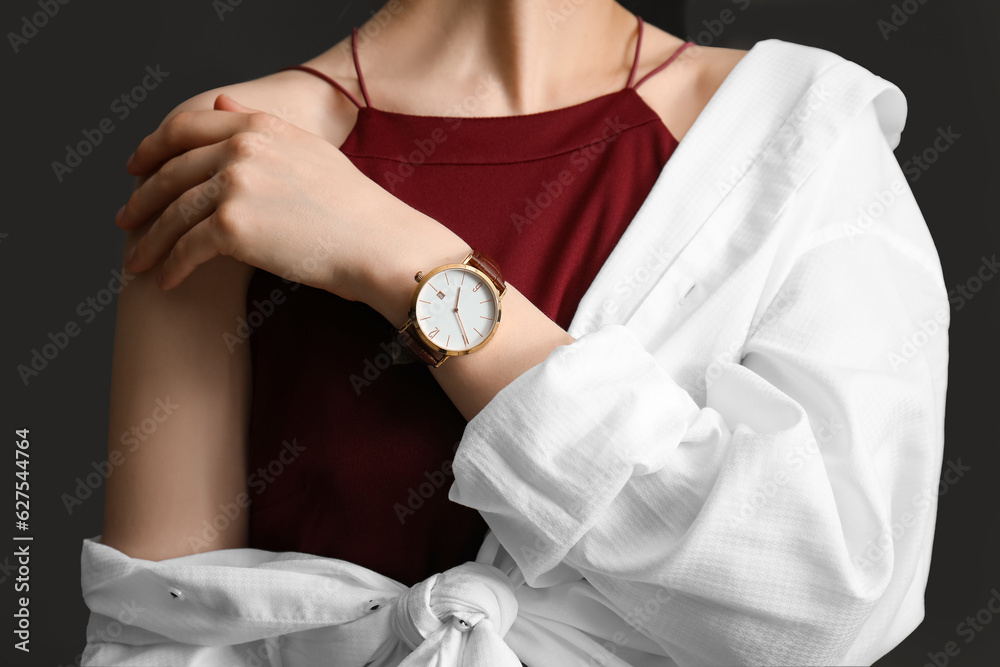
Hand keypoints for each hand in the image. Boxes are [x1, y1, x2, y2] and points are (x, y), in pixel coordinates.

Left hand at [115, 93, 450, 302]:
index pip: (186, 128)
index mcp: (258, 126)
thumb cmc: (354, 207)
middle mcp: (241, 148)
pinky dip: (173, 266)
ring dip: (151, 240)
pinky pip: (188, 247)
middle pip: (172, 171)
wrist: (379, 243)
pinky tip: (166, 280)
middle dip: (143, 199)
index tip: (136, 169)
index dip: (154, 148)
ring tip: (138, 261)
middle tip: (126, 219)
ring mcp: (234, 185)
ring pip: (174, 213)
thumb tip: (221, 104)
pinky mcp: (232, 227)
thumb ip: (260, 126)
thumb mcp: (308, 150)